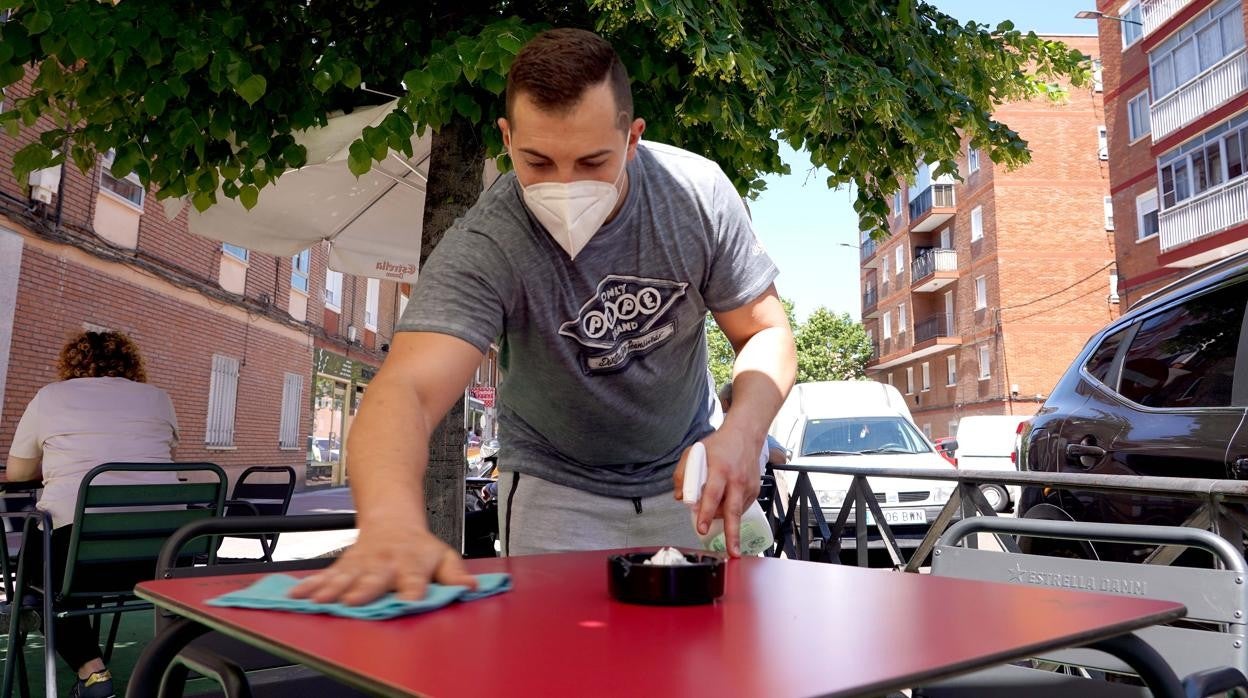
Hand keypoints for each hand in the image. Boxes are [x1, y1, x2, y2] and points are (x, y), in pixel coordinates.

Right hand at [290, 516, 476, 604]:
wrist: (391, 516)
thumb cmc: (418, 545)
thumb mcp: (443, 555)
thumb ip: (455, 574)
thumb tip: (471, 588)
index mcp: (412, 563)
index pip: (415, 579)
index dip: (413, 591)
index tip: (410, 601)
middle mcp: (385, 564)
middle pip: (374, 578)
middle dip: (363, 590)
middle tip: (353, 601)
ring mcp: (362, 564)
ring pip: (346, 576)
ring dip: (332, 588)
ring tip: (321, 599)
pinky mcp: (344, 565)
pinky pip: (325, 576)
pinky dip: (310, 585)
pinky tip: (296, 594)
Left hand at [673, 428, 760, 556]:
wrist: (745, 436)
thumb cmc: (717, 446)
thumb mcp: (693, 453)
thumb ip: (683, 475)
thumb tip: (680, 498)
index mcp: (719, 469)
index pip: (712, 495)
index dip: (705, 513)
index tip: (700, 528)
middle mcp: (736, 480)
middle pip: (733, 511)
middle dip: (732, 534)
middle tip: (732, 553)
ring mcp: (748, 486)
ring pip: (735, 512)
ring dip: (722, 518)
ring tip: (712, 510)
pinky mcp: (756, 490)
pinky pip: (741, 508)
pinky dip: (730, 509)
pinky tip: (725, 499)